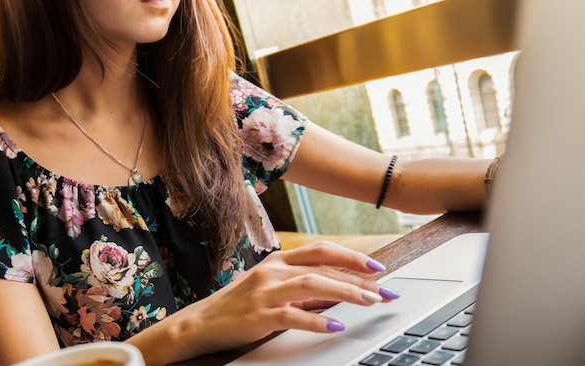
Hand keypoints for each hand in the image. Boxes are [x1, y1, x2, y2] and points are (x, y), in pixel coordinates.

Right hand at [165, 241, 399, 357]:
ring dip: (345, 293)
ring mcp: (265, 292)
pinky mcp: (258, 316)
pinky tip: (335, 325)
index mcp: (277, 261)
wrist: (200, 323)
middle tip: (384, 291)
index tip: (377, 268)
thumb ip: (301, 288)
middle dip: (359, 278)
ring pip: (313, 284)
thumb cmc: (238, 307)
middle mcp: (272, 271)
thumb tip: (339, 292)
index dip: (351, 257)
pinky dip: (317, 320)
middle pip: (323, 267)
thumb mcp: (271, 289)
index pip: (321, 251)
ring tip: (369, 302)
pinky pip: (293, 315)